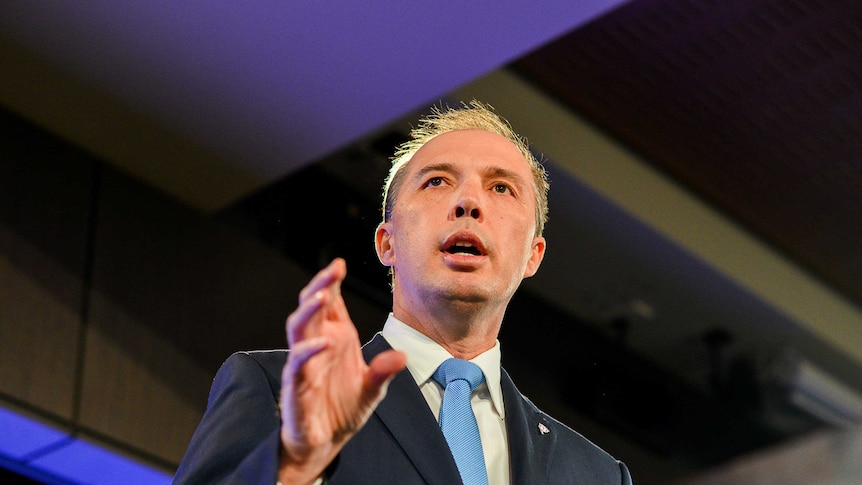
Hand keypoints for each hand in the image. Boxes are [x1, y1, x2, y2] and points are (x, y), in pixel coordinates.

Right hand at [278, 258, 405, 482]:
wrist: (324, 442)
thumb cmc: (342, 409)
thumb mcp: (372, 389)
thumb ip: (383, 371)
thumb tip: (402, 356)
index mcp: (335, 338)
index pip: (331, 303)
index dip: (331, 282)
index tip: (339, 264)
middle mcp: (317, 345)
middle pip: (312, 307)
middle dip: (321, 286)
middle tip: (333, 270)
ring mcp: (304, 363)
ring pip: (298, 329)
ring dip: (308, 311)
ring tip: (323, 296)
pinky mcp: (296, 385)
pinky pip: (297, 364)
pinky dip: (308, 351)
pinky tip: (322, 343)